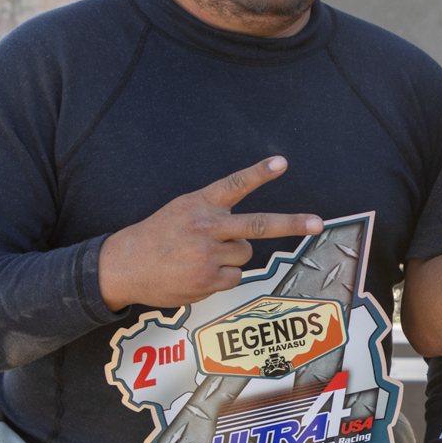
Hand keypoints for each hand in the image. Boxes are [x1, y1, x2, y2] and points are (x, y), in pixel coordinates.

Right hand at [97, 157, 322, 310]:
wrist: (124, 266)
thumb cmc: (158, 236)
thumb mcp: (182, 210)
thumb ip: (214, 211)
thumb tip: (248, 233)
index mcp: (199, 204)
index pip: (234, 185)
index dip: (259, 173)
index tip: (281, 162)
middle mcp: (206, 227)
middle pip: (258, 225)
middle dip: (292, 223)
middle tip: (317, 222)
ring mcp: (208, 255)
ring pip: (245, 254)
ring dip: (230, 257)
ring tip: (201, 256)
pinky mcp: (207, 280)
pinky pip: (234, 277)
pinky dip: (222, 277)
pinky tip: (198, 273)